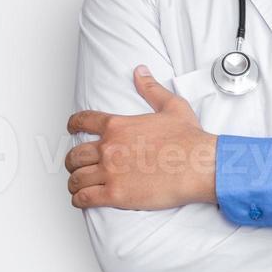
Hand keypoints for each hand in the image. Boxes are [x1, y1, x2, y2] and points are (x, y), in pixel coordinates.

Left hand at [65, 66, 216, 209]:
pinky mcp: (115, 194)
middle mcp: (110, 148)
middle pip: (75, 154)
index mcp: (118, 126)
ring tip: (78, 185)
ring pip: (76, 178)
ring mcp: (111, 172)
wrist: (200, 165)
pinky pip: (84, 198)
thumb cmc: (189, 140)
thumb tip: (140, 72)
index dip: (73, 125)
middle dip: (73, 161)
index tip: (71, 129)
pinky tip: (81, 199)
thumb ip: (151, 88)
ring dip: (74, 182)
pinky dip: (78, 199)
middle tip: (77, 165)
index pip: (83, 122)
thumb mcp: (172, 106)